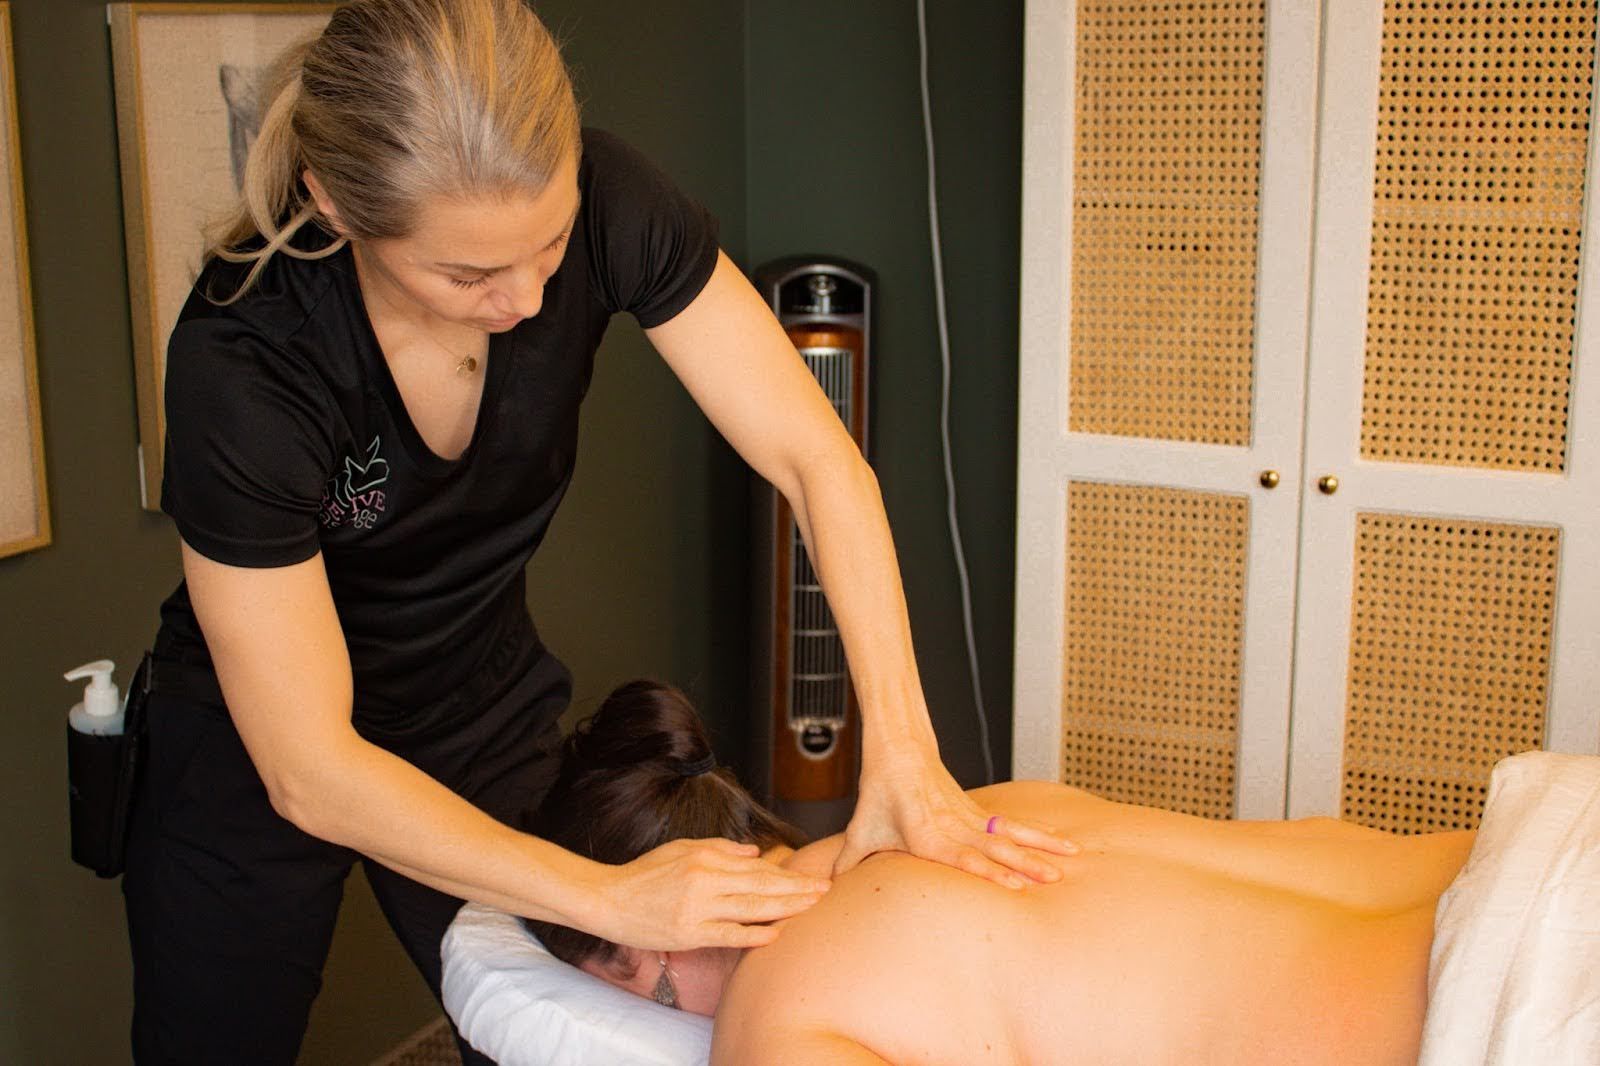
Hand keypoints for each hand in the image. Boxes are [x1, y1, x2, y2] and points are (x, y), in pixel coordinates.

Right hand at [594, 837, 830, 950]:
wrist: (609, 900)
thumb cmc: (645, 874)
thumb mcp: (682, 849)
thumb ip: (721, 849)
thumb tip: (756, 854)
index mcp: (705, 859)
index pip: (757, 868)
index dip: (787, 874)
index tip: (813, 877)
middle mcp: (705, 881)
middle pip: (760, 886)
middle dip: (796, 889)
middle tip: (826, 891)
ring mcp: (698, 909)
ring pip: (751, 908)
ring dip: (785, 908)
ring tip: (811, 907)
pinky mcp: (689, 933)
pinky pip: (728, 935)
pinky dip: (753, 935)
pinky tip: (776, 934)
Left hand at [835, 751, 1077, 888]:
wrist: (899, 750)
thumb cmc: (879, 792)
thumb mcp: (860, 830)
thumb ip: (848, 862)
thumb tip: (827, 891)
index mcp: (927, 835)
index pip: (962, 857)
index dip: (989, 872)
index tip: (1014, 885)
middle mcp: (953, 826)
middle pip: (995, 847)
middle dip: (1025, 864)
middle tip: (1052, 878)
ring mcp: (968, 816)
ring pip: (1011, 833)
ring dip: (1041, 846)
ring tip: (1070, 858)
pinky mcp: (976, 810)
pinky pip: (1012, 823)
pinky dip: (1038, 832)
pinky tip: (1061, 841)